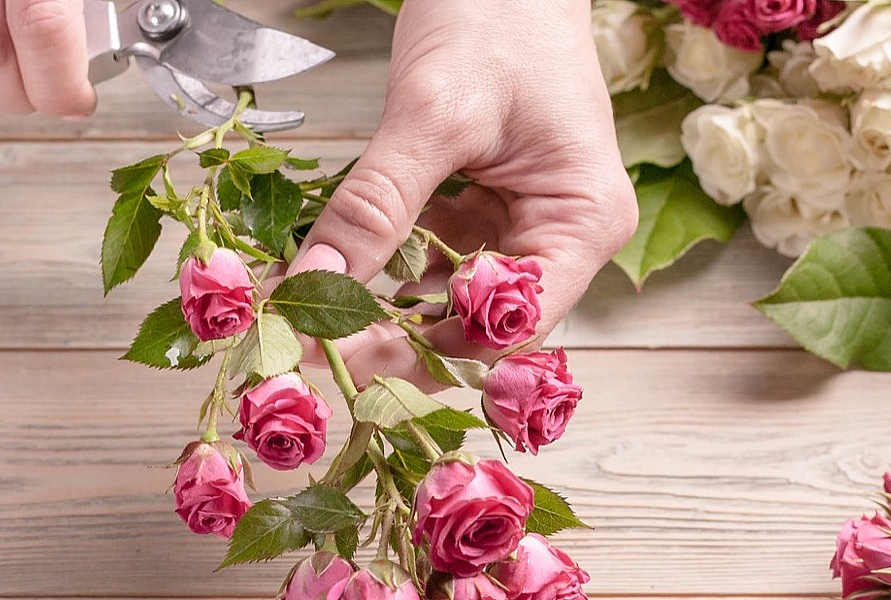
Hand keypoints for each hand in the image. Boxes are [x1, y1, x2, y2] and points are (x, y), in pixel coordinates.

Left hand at [288, 0, 636, 385]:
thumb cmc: (499, 15)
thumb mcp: (434, 114)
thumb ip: (377, 204)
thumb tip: (316, 282)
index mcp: (582, 223)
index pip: (506, 327)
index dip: (426, 354)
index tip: (346, 361)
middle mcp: (561, 234)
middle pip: (475, 323)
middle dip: (395, 337)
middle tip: (314, 348)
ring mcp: (520, 219)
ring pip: (444, 293)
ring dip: (380, 304)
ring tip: (309, 311)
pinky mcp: (481, 201)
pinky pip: (428, 251)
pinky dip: (380, 260)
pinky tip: (329, 268)